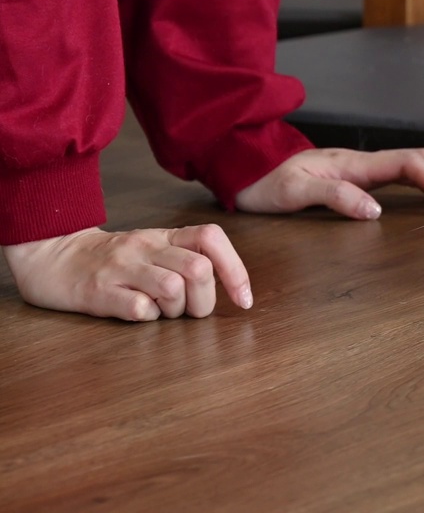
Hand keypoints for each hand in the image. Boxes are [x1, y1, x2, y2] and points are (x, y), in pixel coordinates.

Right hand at [2, 225, 251, 320]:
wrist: (49, 255)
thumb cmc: (111, 261)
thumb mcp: (152, 249)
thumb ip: (187, 260)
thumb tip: (230, 288)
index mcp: (164, 237)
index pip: (212, 238)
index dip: (236, 270)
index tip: (243, 300)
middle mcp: (145, 247)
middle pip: (199, 270)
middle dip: (204, 301)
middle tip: (187, 311)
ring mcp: (120, 267)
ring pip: (173, 288)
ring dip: (176, 311)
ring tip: (160, 312)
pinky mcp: (96, 291)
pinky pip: (138, 308)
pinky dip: (147, 318)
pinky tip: (137, 314)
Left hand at [234, 148, 423, 219]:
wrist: (245, 169)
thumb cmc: (266, 183)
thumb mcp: (294, 193)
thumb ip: (335, 197)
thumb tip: (375, 211)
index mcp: (356, 164)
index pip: (411, 166)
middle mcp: (365, 162)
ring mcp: (364, 169)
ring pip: (419, 166)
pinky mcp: (360, 178)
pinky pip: (405, 177)